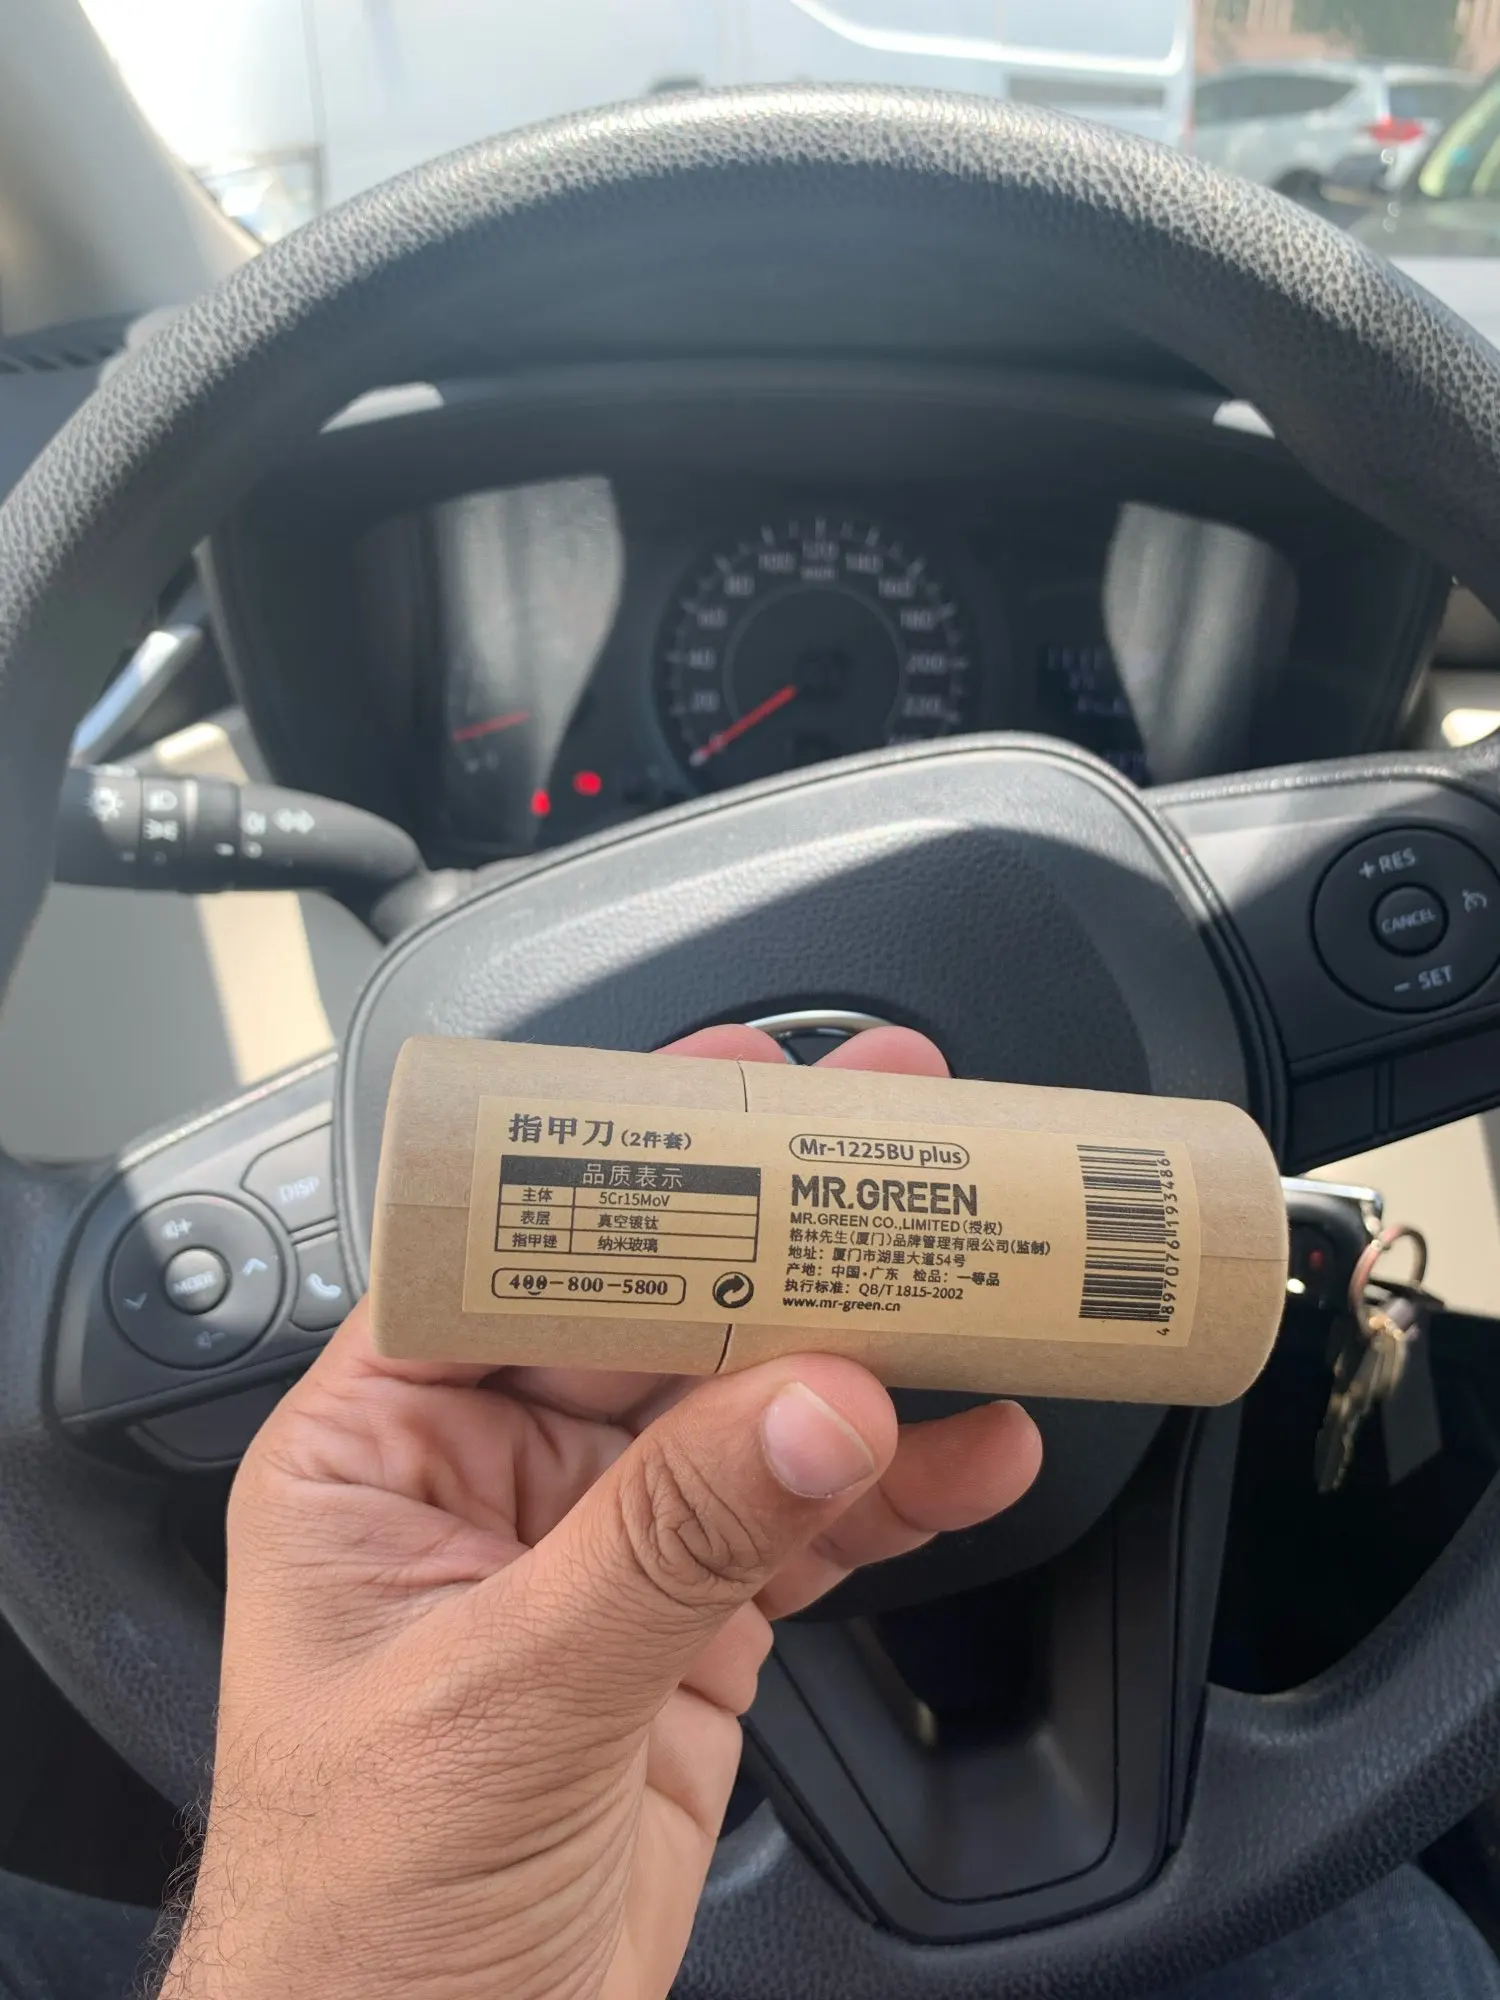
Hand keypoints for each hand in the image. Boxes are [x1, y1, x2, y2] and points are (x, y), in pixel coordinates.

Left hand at [163, 1026, 1042, 1999]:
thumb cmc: (360, 1914)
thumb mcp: (508, 1700)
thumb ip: (667, 1541)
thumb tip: (810, 1401)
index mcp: (383, 1446)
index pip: (511, 1258)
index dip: (628, 1168)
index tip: (741, 1091)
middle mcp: (493, 1472)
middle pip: (661, 1315)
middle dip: (783, 1239)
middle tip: (900, 1148)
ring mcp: (602, 1546)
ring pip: (752, 1409)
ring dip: (868, 1355)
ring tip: (983, 1285)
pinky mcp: (690, 1622)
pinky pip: (806, 1524)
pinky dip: (897, 1487)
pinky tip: (977, 1447)